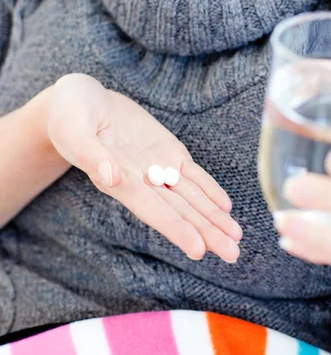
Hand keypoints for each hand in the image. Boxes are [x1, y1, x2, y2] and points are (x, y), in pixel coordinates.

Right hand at [47, 74, 241, 261]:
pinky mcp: (167, 152)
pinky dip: (209, 190)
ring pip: (190, 197)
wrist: (82, 100)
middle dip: (205, 232)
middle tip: (232, 254)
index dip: (174, 228)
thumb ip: (91, 153)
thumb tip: (112, 177)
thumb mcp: (73, 129)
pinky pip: (192, 174)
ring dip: (213, 217)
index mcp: (117, 181)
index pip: (150, 209)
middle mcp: (140, 181)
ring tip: (235, 238)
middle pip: (178, 211)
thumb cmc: (70, 115)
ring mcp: (156, 168)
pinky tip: (226, 207)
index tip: (197, 249)